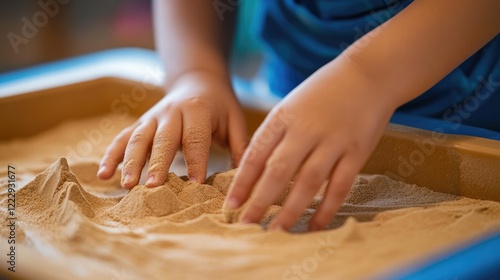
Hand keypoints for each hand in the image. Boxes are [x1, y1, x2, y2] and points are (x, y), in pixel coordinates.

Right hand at [97, 71, 247, 187]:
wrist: (197, 80)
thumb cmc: (220, 106)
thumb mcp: (235, 121)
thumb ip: (240, 147)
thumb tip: (243, 179)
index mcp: (198, 110)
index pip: (196, 138)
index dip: (196, 162)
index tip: (195, 187)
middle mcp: (171, 112)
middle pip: (162, 139)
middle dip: (157, 164)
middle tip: (153, 188)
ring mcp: (152, 117)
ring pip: (138, 139)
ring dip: (130, 162)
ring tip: (126, 185)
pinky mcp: (140, 123)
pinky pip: (122, 138)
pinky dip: (111, 156)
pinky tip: (103, 175)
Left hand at [225, 59, 396, 230]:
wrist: (367, 74)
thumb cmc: (322, 93)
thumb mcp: (290, 106)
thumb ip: (274, 136)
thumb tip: (253, 171)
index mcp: (283, 117)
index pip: (256, 155)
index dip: (242, 183)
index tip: (231, 206)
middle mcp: (305, 130)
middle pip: (278, 172)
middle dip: (259, 201)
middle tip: (246, 226)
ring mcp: (333, 141)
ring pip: (308, 183)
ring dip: (290, 210)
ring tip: (276, 232)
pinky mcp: (357, 151)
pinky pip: (340, 186)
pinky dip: (326, 208)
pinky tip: (314, 226)